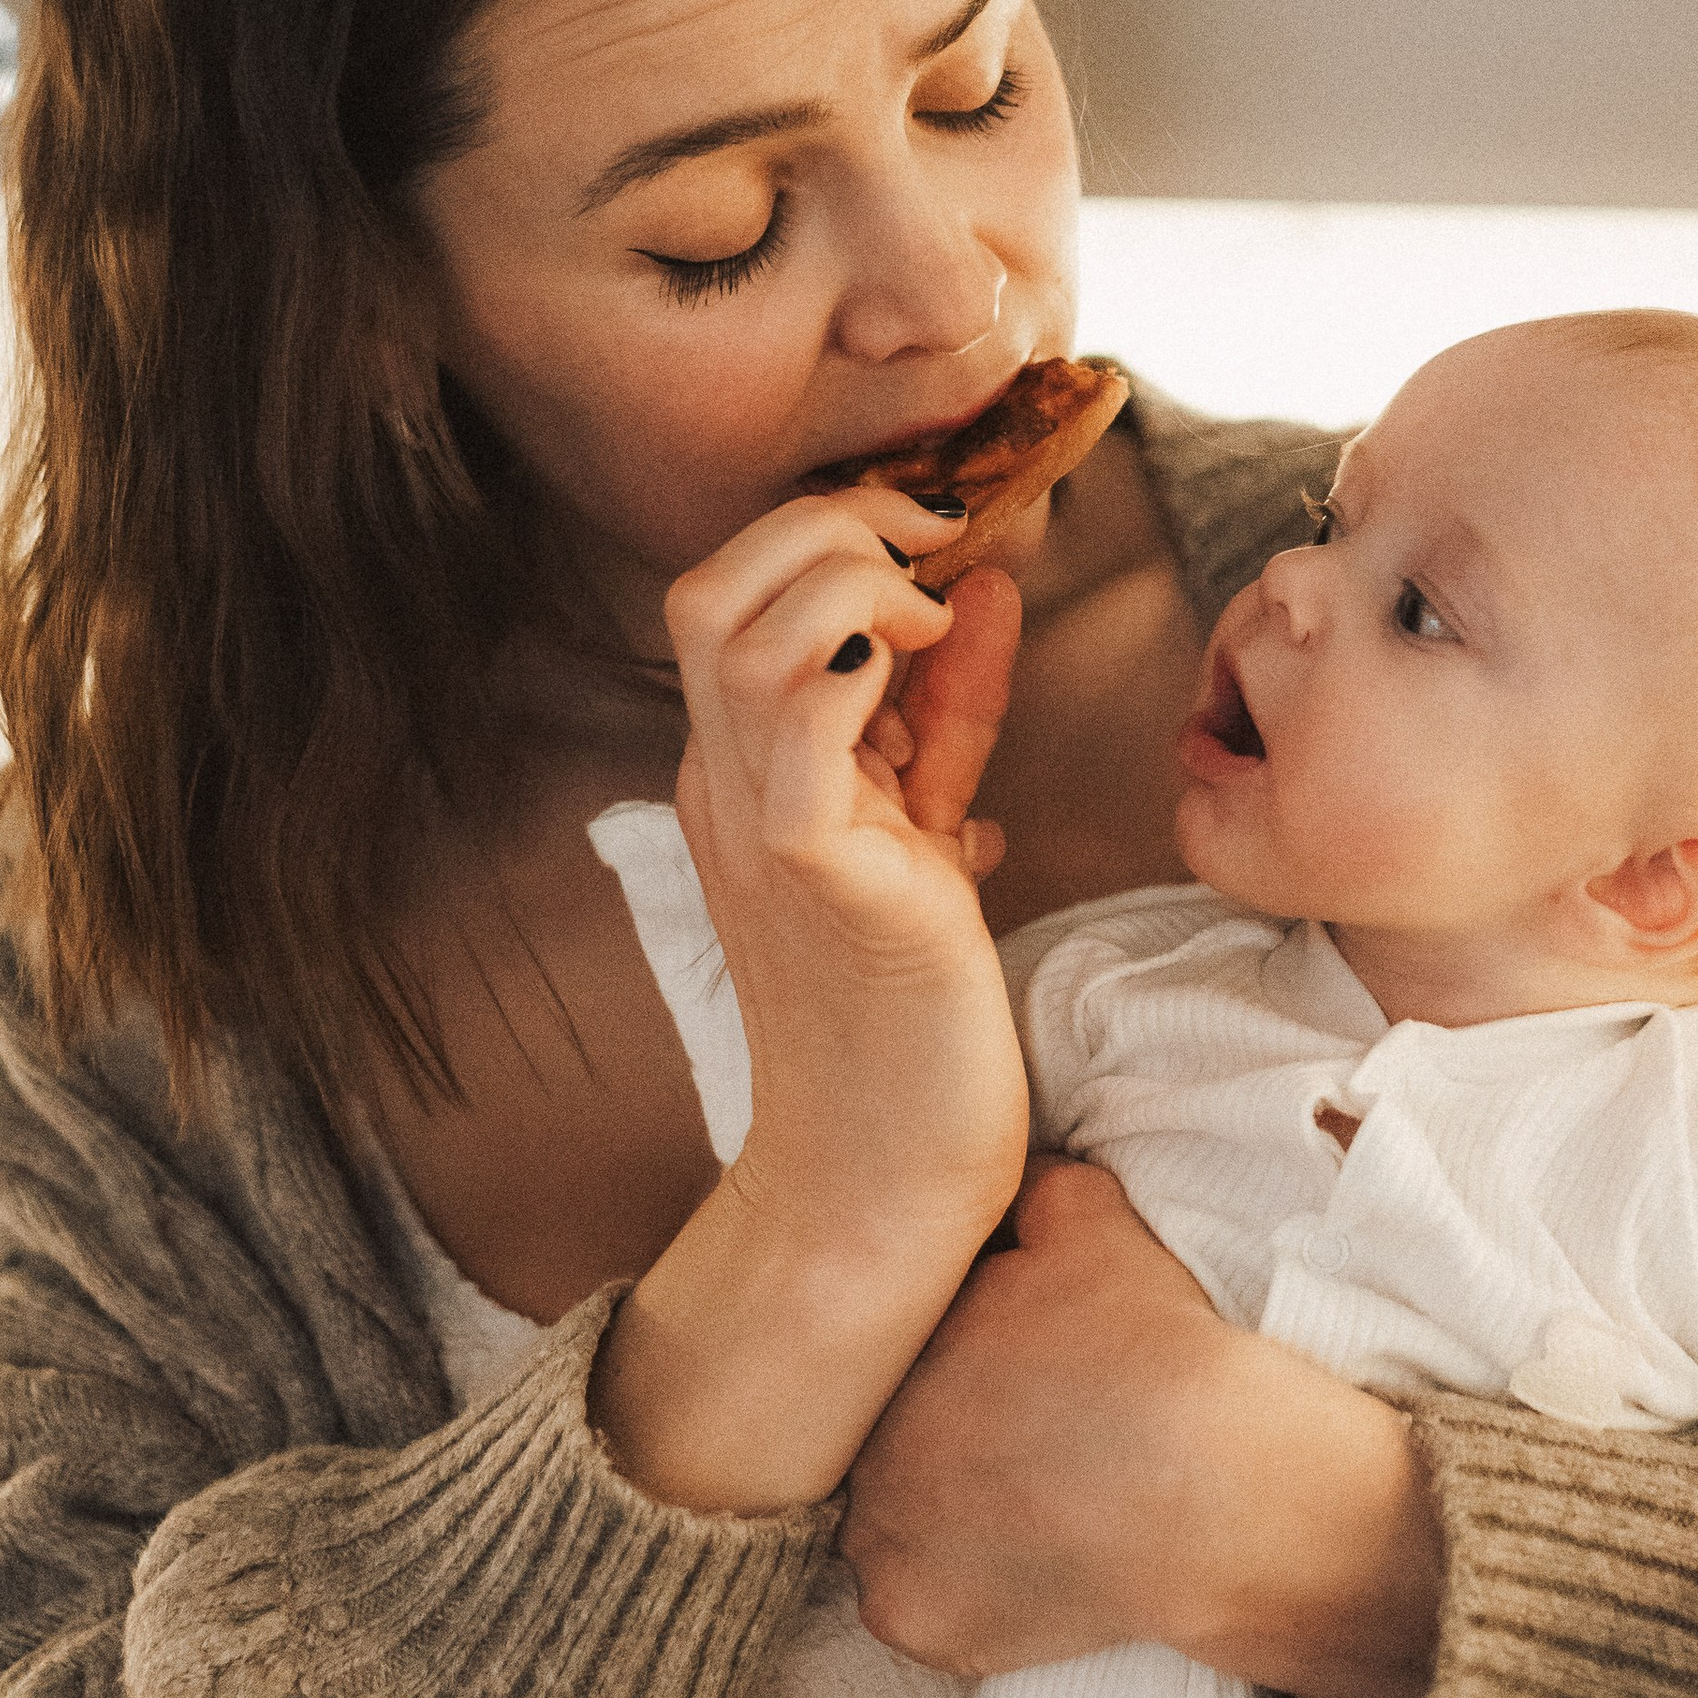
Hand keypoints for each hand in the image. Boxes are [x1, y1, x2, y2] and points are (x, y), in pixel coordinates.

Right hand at [588, 498, 1026, 1515]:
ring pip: (739, 625)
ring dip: (851, 577)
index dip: (833, 533)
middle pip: (709, 584)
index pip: (736, 592)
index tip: (940, 543)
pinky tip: (932, 661)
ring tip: (932, 615)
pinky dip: (860, 651)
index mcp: (739, 771)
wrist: (883, 1174)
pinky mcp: (808, 862)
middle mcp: (722, 784)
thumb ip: (950, 713)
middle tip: (938, 546)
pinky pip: (798, 710)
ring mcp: (753, 822)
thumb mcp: (929, 825)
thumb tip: (987, 589)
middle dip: (831, 522)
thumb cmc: (910, 1015)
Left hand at [842, 1158, 1444, 1697]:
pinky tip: (1022, 1561)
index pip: (900, 1343)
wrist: (1217, 1487)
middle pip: (889, 1433)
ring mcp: (878, 1544)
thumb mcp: (1089, 1220)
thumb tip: (1007, 1180)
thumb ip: (1026, 1189)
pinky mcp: (915, 1625)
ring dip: (932, 1511)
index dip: (959, 1348)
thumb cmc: (1154, 1350)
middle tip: (1021, 1429)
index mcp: (888, 1345)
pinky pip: (914, 1605)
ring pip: (888, 1520)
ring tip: (1023, 1498)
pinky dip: (957, 1590)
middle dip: (939, 1426)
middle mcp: (858, 1443)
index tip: (1016, 1362)